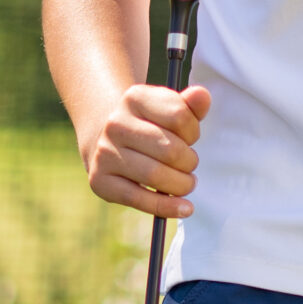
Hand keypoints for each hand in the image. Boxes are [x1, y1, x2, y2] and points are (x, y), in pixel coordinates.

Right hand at [82, 83, 211, 218]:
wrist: (106, 138)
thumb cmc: (149, 125)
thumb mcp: (169, 108)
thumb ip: (190, 104)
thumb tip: (202, 95)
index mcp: (134, 97)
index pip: (179, 116)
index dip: (192, 131)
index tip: (188, 138)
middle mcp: (115, 123)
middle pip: (170, 150)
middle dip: (189, 162)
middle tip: (189, 164)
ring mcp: (104, 152)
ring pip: (155, 176)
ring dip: (181, 185)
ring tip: (185, 183)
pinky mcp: (100, 179)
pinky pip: (139, 199)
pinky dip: (167, 207)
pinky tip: (184, 208)